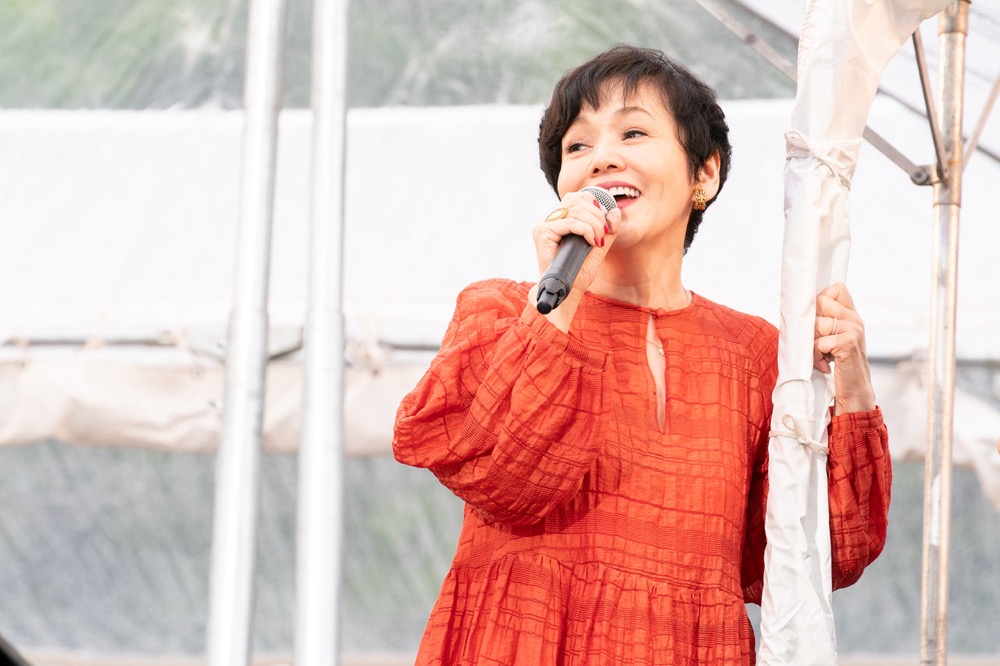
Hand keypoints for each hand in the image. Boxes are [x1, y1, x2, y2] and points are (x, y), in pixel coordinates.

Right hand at [530, 191, 622, 329]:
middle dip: (597, 215)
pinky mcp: (542, 232)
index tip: (605, 226)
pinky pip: (570, 222)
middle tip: (603, 234)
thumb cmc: (578, 273)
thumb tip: (616, 211)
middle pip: (577, 199)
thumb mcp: (599, 247)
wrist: (567, 292)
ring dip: (593, 224)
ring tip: (598, 240)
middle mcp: (550, 220)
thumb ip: (607, 230)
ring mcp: (544, 225)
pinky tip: (592, 242)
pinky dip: (585, 230)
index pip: (578, 197)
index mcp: (560, 220)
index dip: (595, 205)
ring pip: (574, 209)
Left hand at [813, 283, 876, 414]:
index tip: (816, 319)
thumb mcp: (832, 341)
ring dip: (811, 344)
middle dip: (811, 323)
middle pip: (821, 301)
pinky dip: (815, 356)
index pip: (837, 289)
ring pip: (815, 323)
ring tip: (821, 357)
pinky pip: (818, 342)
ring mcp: (853, 329)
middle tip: (818, 343)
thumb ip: (824, 322)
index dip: (821, 299)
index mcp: (852, 316)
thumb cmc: (838, 367)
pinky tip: (825, 365)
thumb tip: (799, 308)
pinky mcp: (847, 342)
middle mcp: (854, 319)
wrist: (854, 393)